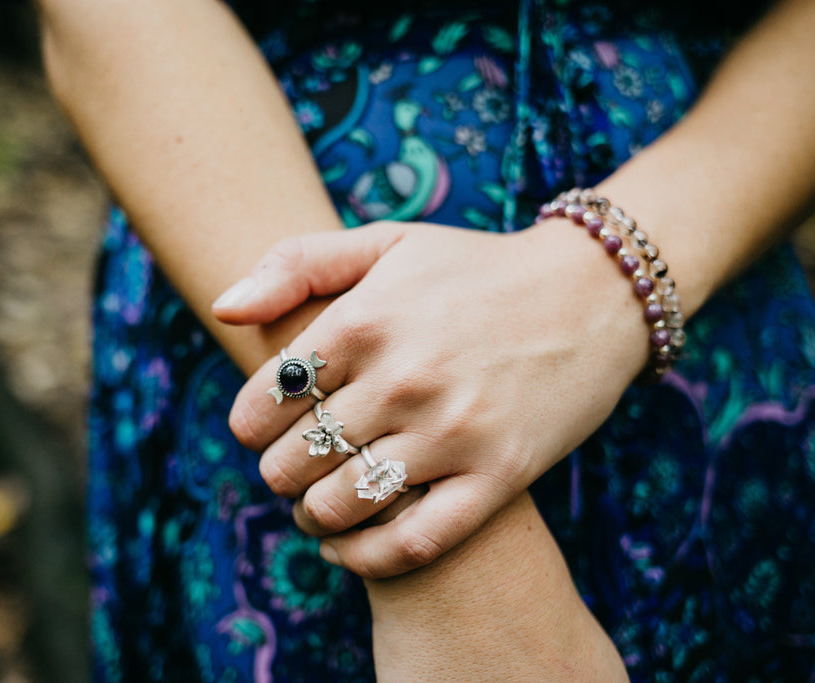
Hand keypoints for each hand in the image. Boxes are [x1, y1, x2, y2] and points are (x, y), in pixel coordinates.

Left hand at [215, 219, 648, 577]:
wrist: (593, 292)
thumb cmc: (477, 268)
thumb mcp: (387, 242)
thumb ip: (295, 265)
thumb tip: (222, 311)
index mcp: (365, 320)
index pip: (264, 404)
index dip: (252, 427)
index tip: (266, 429)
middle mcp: (403, 378)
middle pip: (295, 462)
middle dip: (281, 473)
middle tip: (295, 468)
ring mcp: (453, 431)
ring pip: (343, 506)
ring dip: (315, 517)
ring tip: (319, 506)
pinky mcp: (499, 473)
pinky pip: (414, 542)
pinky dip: (368, 558)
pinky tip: (350, 548)